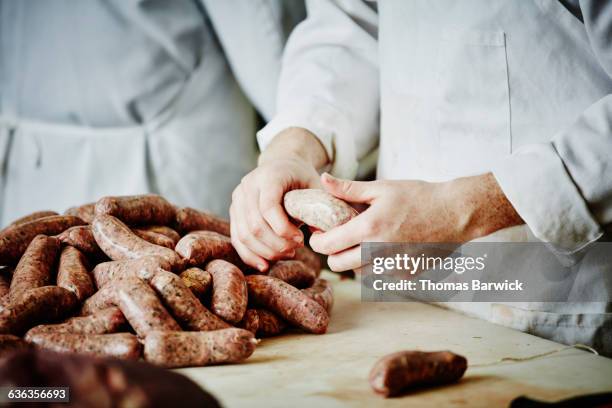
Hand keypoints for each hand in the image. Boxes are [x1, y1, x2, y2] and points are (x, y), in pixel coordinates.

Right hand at [230, 128, 328, 270]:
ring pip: (244, 235)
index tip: (301, 240)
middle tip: (295, 250)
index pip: (268, 207)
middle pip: (255, 225)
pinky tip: (265, 265)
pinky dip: (250, 255)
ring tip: (286, 254)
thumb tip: (321, 235)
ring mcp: (238, 199)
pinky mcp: (234, 213)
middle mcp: (248, 186)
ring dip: (266, 252)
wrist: (282, 164)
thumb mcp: (315, 185)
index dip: (283, 229)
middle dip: (276, 244)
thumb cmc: (301, 177)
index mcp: (269, 176)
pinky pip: (237, 239)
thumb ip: (320, 206)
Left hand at [310, 173, 522, 271]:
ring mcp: (392, 268)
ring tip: (364, 241)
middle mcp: (378, 252)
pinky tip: (386, 247)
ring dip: (355, 260)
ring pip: (358, 272)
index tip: (319, 234)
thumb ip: (348, 189)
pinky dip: (376, 265)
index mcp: (369, 229)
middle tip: (339, 239)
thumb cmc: (419, 197)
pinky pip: (379, 276)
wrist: (455, 214)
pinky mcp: (405, 276)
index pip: (328, 246)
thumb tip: (323, 179)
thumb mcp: (382, 189)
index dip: (317, 241)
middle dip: (332, 254)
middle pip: (338, 265)